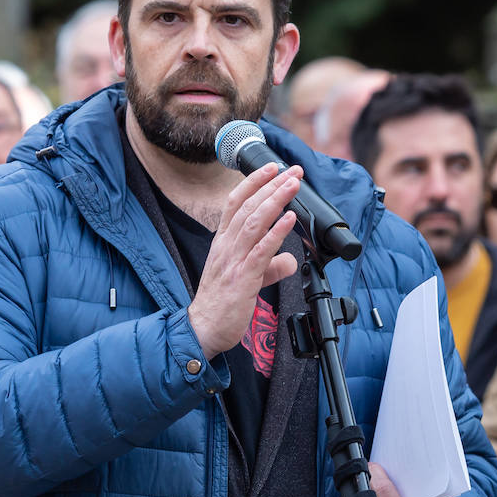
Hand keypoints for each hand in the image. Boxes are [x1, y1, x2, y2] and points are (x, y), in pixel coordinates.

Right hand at [187, 163, 300, 357]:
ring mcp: (233, 260)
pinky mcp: (242, 277)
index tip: (273, 168)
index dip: (254, 182)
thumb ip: (269, 266)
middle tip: (292, 170)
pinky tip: (290, 219)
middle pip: (248, 206)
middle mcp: (226, 245)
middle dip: (272, 185)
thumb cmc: (222, 304)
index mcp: (223, 242)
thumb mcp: (249, 278)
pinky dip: (276, 232)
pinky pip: (261, 250)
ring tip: (293, 185)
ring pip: (254, 222)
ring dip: (276, 200)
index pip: (236, 202)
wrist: (204, 329)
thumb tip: (289, 259)